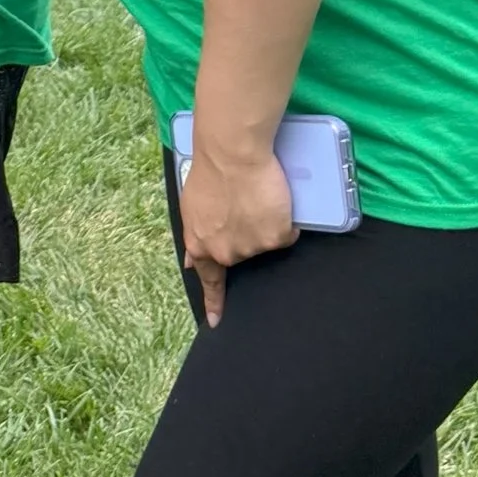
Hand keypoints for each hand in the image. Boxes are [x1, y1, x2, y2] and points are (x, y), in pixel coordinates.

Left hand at [179, 139, 297, 324]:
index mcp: (200, 244)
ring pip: (266, 242)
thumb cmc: (211, 171)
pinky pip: (285, 233)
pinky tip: (274, 201)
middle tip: (247, 208)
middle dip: (247, 236)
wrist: (232, 154)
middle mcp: (224, 252)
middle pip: (243, 254)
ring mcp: (250, 248)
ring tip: (257, 198)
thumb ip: (197, 234)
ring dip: (266, 225)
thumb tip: (192, 262)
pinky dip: (284, 220)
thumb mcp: (192, 206)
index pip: (209, 280)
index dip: (214, 302)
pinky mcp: (274, 238)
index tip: (215, 322)